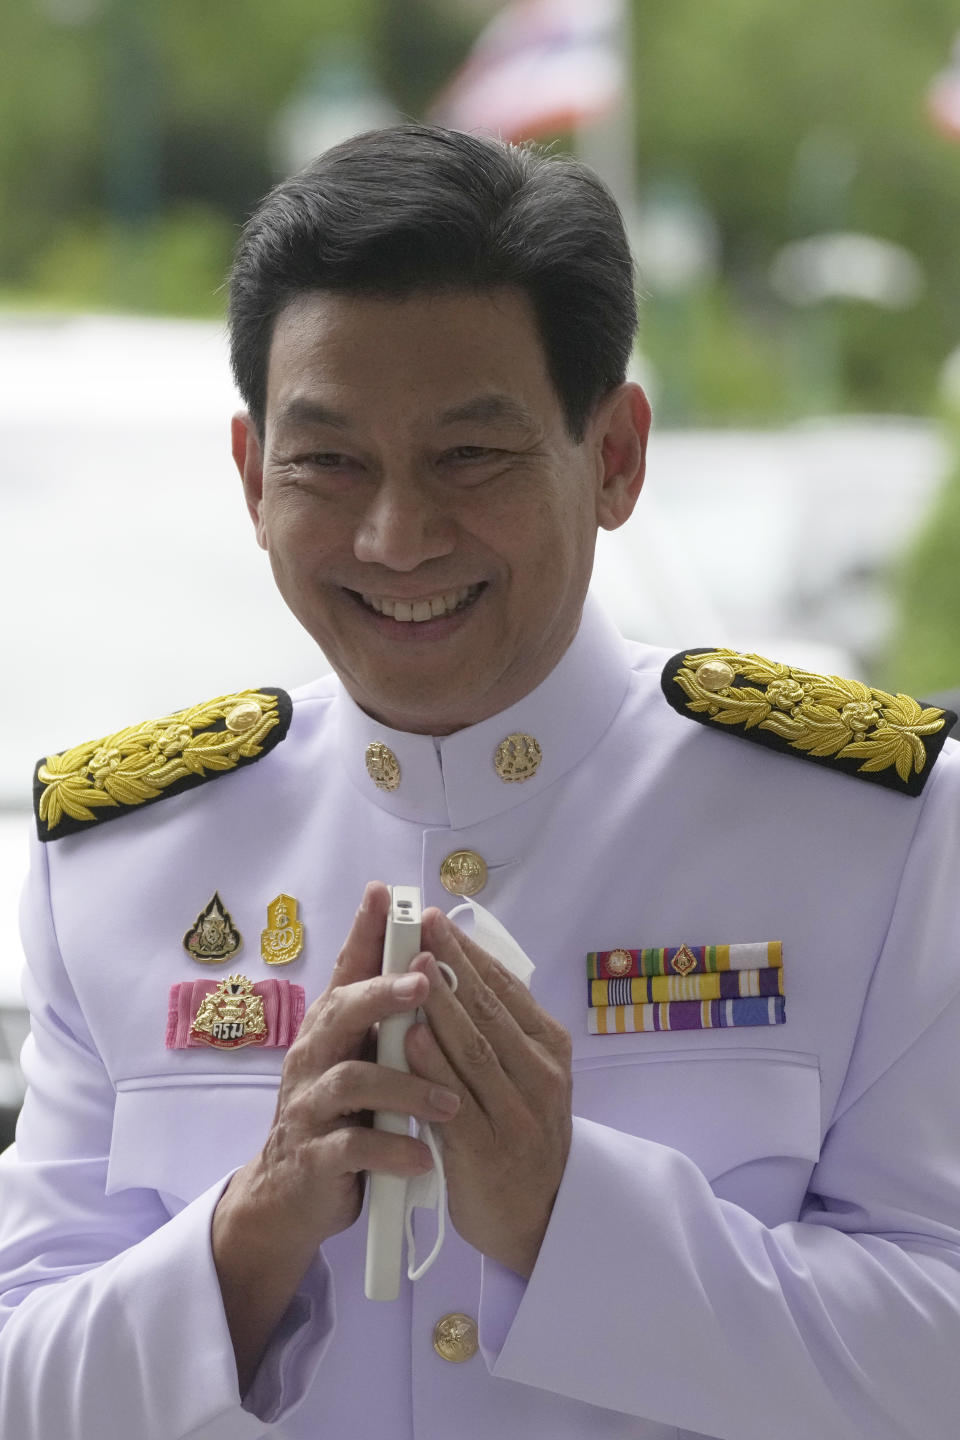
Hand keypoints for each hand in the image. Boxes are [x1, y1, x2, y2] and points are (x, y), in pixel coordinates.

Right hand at [212, 882, 459, 1390]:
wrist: (290, 1196)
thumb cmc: (340, 1114)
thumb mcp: (359, 1058)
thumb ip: (384, 1018)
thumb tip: (430, 960)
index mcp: (332, 1026)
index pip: (347, 968)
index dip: (364, 930)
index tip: (384, 893)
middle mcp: (314, 1055)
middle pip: (343, 1010)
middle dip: (383, 993)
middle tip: (424, 984)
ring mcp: (309, 1105)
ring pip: (354, 1080)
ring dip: (408, 1089)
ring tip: (450, 1104)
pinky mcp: (314, 1157)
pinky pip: (352, 1148)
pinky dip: (392, 1152)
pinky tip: (424, 1159)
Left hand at [405, 909, 572, 1278]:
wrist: (540, 1217)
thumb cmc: (521, 1134)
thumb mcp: (526, 1074)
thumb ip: (500, 1028)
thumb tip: (460, 966)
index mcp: (549, 1049)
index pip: (506, 989)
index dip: (469, 951)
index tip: (436, 919)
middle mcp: (540, 1076)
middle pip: (489, 1010)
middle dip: (451, 964)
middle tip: (418, 926)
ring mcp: (516, 1114)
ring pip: (474, 1049)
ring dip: (440, 1004)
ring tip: (411, 967)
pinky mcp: (486, 1151)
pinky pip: (455, 1099)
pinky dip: (433, 1066)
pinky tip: (410, 1038)